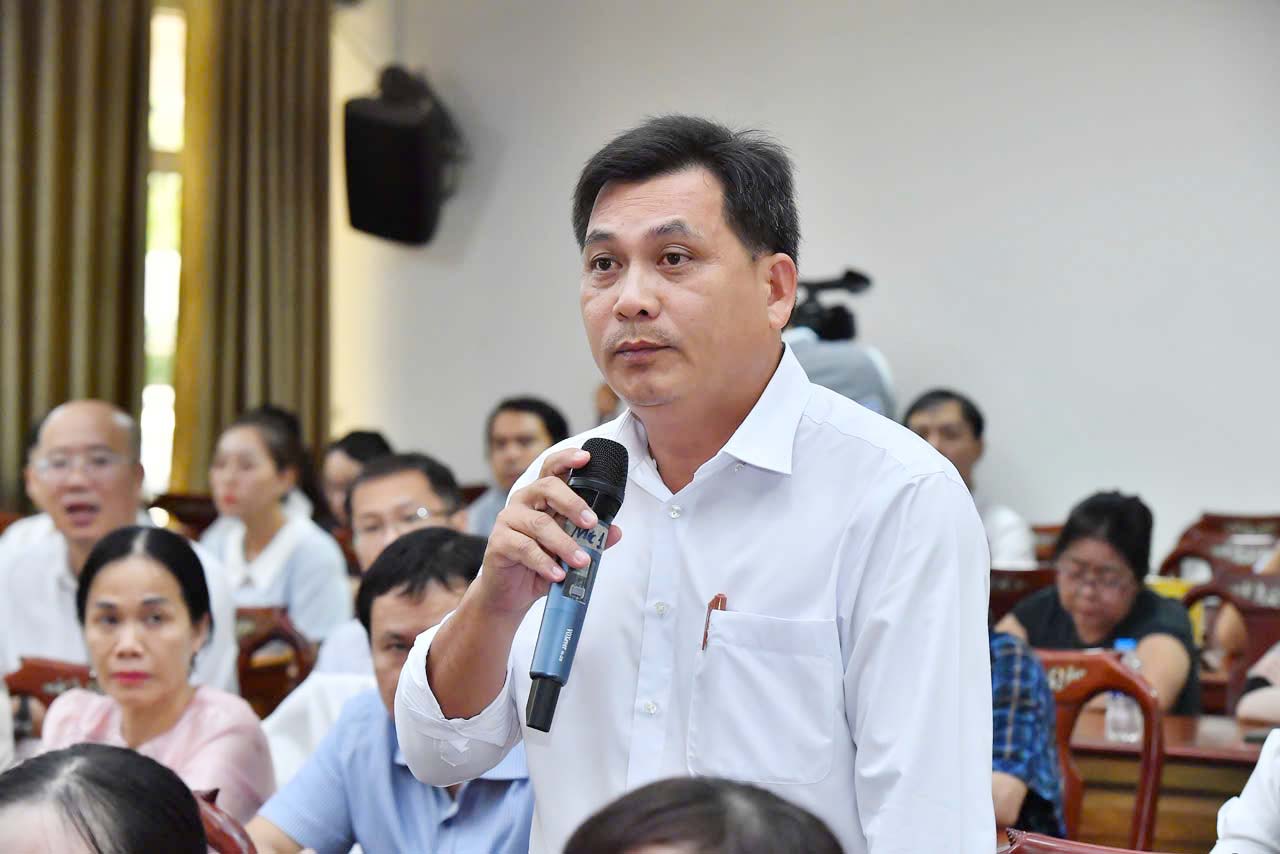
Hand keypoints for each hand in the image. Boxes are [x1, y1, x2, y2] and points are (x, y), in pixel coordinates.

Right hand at [477, 447, 621, 618]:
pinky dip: (545, 563)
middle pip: (547, 487)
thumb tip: (615, 531)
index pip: (552, 468)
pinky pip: (525, 548)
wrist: (511, 594)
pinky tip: (558, 574)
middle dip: (573, 503)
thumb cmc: (540, 565)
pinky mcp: (498, 542)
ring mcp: (508, 520)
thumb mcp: (569, 551)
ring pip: (540, 524)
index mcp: (541, 497)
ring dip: (564, 543)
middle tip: (591, 522)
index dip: (567, 459)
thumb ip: (590, 539)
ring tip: (581, 561)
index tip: (585, 457)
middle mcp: (523, 502)